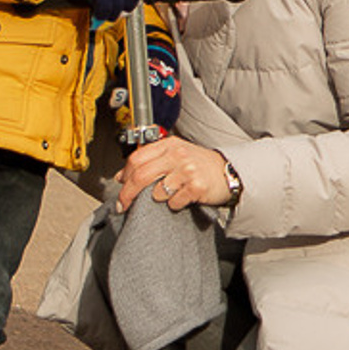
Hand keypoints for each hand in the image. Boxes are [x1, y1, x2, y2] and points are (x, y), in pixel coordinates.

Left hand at [116, 134, 231, 215]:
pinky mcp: (196, 186)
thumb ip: (150, 161)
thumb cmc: (199, 164)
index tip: (121, 186)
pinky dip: (174, 204)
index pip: (136, 159)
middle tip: (123, 205)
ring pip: (156, 192)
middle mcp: (178, 155)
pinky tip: (182, 198)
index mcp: (169, 145)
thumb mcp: (175, 154)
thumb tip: (122, 176)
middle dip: (127, 194)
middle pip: (141, 176)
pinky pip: (173, 202)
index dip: (124, 176)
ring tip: (168, 195)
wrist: (227, 171)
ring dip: (158, 198)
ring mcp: (188, 170)